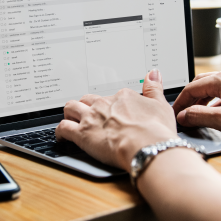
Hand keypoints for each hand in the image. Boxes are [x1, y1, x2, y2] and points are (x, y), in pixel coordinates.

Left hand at [55, 69, 177, 170]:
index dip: (112, 105)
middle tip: (91, 114)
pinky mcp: (83, 134)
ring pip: (71, 108)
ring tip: (72, 119)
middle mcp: (105, 104)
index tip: (114, 112)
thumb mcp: (160, 104)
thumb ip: (153, 87)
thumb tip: (153, 73)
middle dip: (87, 106)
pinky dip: (60, 131)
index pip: (112, 96)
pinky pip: (63, 127)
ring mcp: (92, 118)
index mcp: (122, 97)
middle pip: (88, 99)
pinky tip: (62, 136)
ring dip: (71, 113)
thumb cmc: (156, 130)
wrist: (148, 147)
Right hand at [173, 70, 220, 137]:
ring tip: (195, 112)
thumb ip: (200, 116)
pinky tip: (215, 111)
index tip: (174, 113)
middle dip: (189, 98)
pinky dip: (213, 100)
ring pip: (211, 86)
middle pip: (200, 84)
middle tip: (183, 112)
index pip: (191, 88)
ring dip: (200, 99)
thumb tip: (183, 115)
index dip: (180, 102)